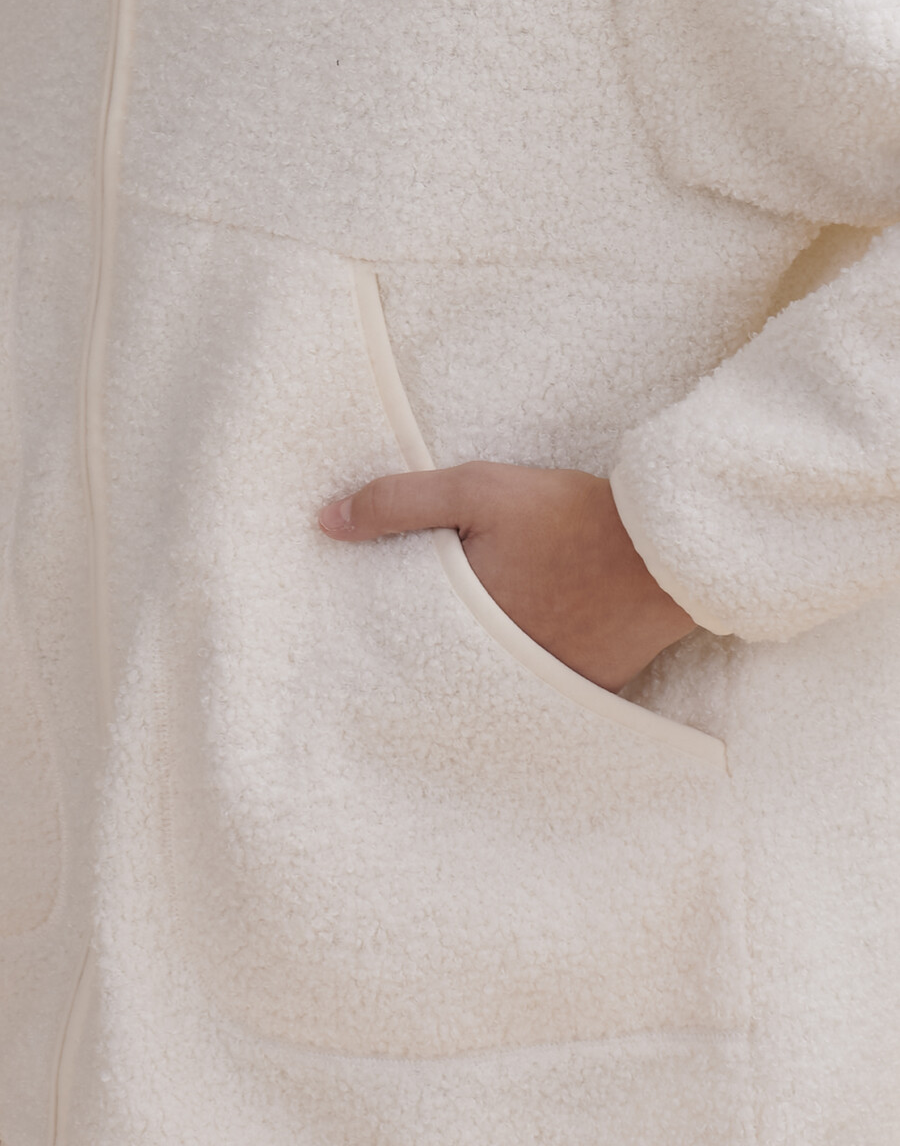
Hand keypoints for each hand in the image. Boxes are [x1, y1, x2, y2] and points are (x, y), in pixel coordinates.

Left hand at [317, 461, 695, 692]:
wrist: (667, 549)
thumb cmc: (570, 515)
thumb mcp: (479, 489)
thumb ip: (399, 502)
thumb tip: (325, 522)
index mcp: (462, 624)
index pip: (399, 636)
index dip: (380, 626)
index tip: (359, 622)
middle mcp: (496, 669)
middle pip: (439, 666)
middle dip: (421, 651)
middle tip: (408, 633)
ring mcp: (542, 685)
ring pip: (486, 680)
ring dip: (470, 664)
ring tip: (454, 644)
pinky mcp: (583, 688)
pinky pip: (535, 690)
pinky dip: (519, 673)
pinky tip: (519, 650)